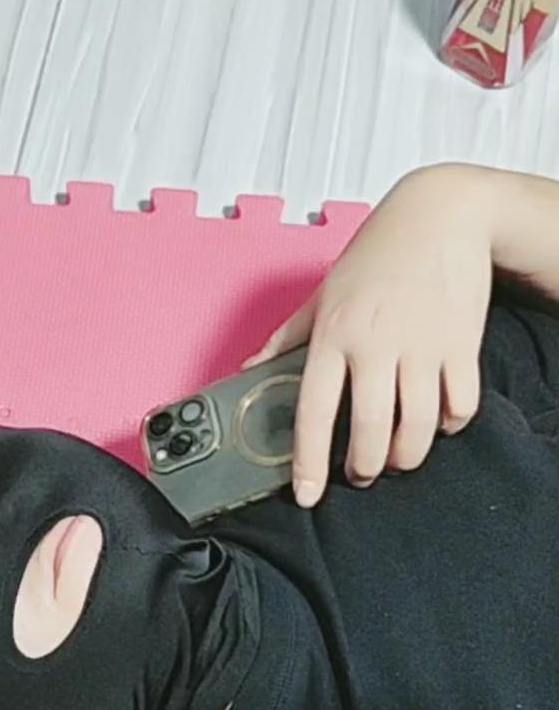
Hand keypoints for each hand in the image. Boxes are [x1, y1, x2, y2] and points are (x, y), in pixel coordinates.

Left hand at [244, 167, 493, 506]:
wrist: (442, 214)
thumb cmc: (377, 254)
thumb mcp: (323, 292)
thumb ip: (286, 337)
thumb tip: (247, 370)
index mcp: (334, 335)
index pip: (314, 411)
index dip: (308, 461)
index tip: (307, 494)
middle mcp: (376, 344)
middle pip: (369, 431)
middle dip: (364, 468)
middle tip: (360, 474)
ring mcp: (422, 346)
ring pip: (417, 428)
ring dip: (405, 457)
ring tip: (396, 459)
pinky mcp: (462, 345)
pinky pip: (460, 406)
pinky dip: (450, 426)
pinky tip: (437, 423)